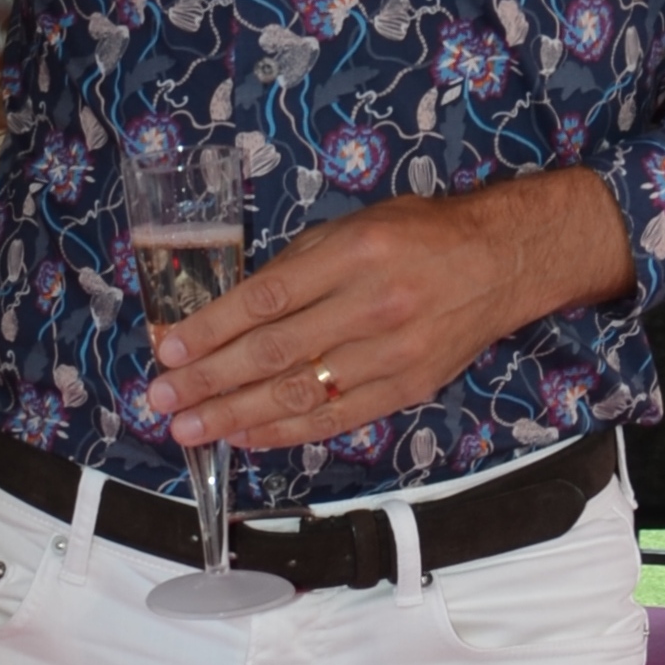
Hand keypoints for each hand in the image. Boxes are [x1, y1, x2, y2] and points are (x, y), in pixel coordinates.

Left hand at [144, 167, 636, 452]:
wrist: (502, 262)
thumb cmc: (417, 236)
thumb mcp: (353, 228)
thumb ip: (295, 268)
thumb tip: (225, 312)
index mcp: (354, 255)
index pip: (266, 299)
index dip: (212, 328)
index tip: (168, 348)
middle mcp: (372, 307)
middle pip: (274, 353)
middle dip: (209, 380)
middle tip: (162, 397)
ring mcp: (391, 354)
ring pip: (298, 394)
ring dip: (235, 416)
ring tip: (188, 428)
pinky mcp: (405, 389)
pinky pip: (334, 418)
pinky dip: (284, 431)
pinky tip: (244, 436)